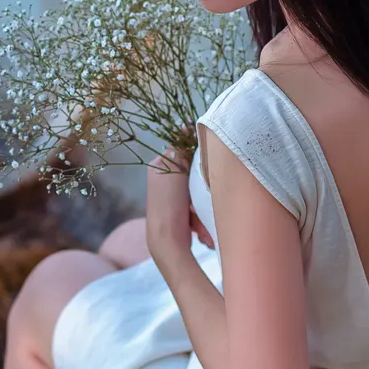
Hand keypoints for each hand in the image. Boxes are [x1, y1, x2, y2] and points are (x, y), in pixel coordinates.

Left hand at [145, 148, 211, 266]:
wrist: (167, 242)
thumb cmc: (169, 205)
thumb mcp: (175, 171)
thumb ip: (180, 150)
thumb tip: (185, 126)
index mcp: (158, 167)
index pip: (181, 150)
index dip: (196, 153)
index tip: (210, 156)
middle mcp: (163, 179)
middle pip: (193, 172)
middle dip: (202, 186)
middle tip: (203, 195)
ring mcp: (173, 197)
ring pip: (198, 190)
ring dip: (203, 203)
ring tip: (197, 215)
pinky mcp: (181, 212)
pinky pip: (197, 206)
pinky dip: (200, 215)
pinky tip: (197, 224)